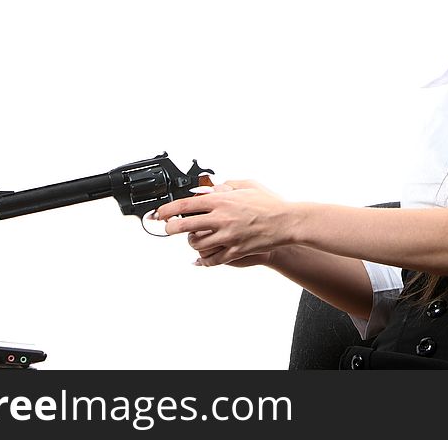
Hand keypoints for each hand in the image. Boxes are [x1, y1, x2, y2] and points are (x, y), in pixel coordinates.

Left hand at [157, 180, 295, 266]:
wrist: (287, 221)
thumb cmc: (269, 202)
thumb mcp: (247, 185)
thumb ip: (225, 186)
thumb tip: (208, 190)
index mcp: (222, 200)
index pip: (186, 204)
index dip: (168, 209)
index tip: (160, 213)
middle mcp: (221, 218)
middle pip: (184, 225)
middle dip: (170, 228)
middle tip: (167, 229)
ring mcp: (228, 236)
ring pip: (197, 244)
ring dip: (190, 243)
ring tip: (192, 240)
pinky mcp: (236, 251)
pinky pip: (213, 259)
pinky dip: (204, 261)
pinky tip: (199, 260)